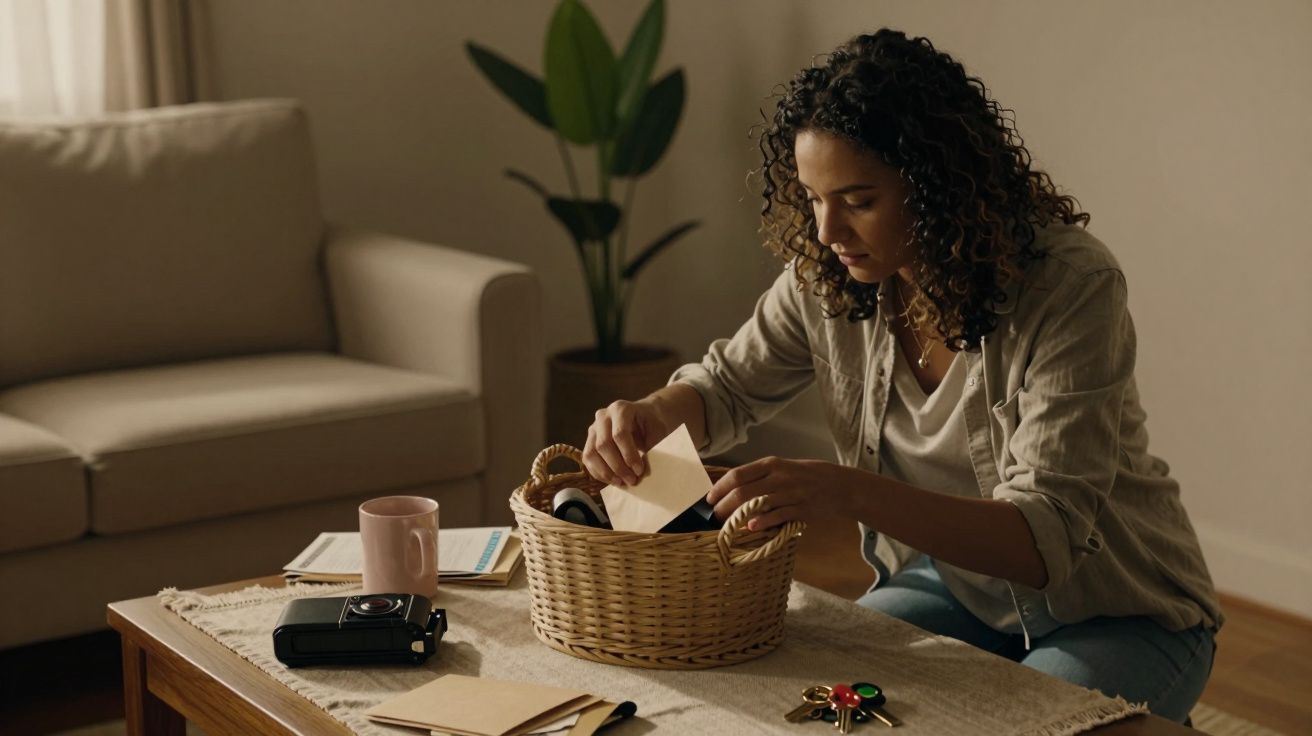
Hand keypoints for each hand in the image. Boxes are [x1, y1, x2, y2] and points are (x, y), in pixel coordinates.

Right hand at [582, 400, 670, 486]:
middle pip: (603, 445)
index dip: (629, 455)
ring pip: (591, 453)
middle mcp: (603, 416)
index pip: (619, 434)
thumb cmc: (652, 423)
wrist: (644, 416)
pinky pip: (588, 459)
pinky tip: (613, 480)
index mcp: (621, 409)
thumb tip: (641, 472)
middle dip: (618, 466)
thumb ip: (651, 448)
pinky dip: (599, 473)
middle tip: (631, 480)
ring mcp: (594, 428)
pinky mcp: (590, 440)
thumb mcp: (658, 431)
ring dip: (606, 472)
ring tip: (621, 483)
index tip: (639, 470)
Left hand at [706, 456, 863, 530]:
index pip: (737, 475)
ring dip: (738, 517)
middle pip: (742, 492)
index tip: (709, 499)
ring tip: (727, 526)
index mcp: (770, 464)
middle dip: (724, 506)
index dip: (720, 488)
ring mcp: (790, 493)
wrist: (838, 485)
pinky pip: (777, 516)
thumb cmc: (804, 476)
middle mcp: (779, 477)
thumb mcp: (781, 468)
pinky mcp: (801, 509)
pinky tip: (750, 528)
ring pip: (757, 504)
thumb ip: (758, 477)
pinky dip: (762, 522)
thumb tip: (729, 489)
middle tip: (715, 517)